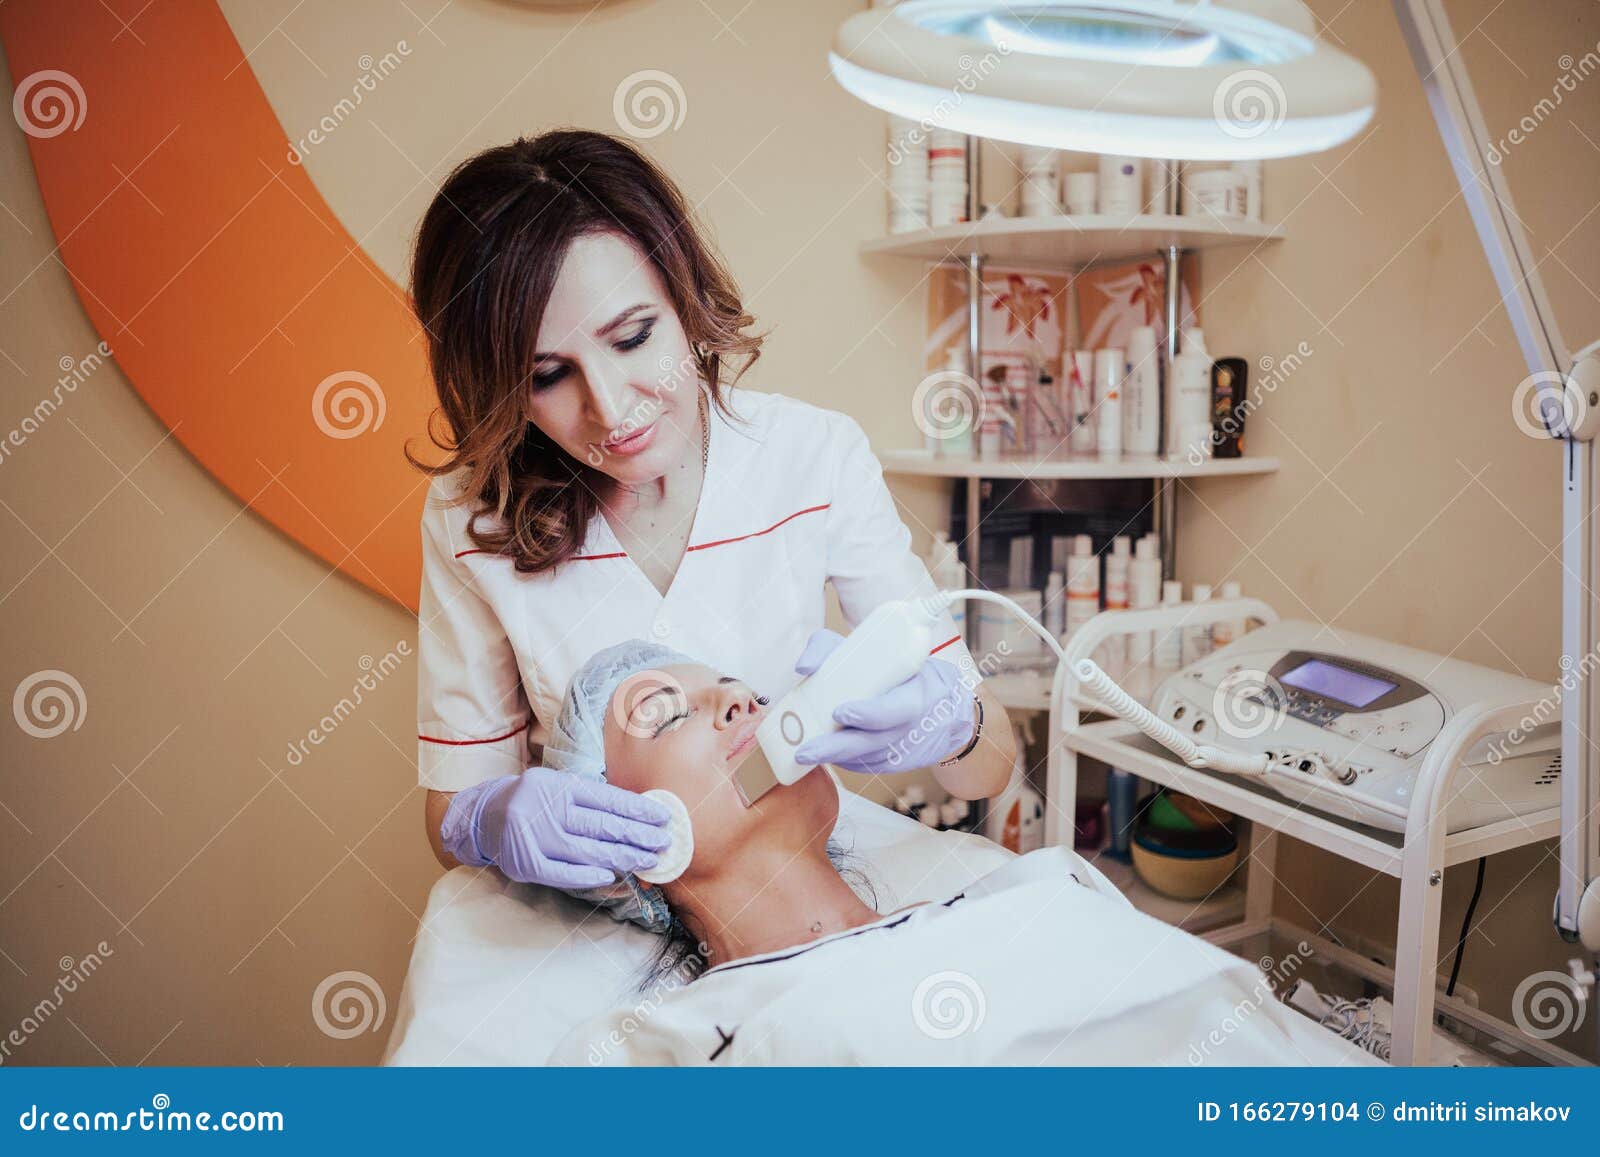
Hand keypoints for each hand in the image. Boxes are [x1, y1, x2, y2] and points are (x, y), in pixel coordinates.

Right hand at [441, 767, 671, 888]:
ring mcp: (534, 837)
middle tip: (664, 843)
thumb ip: (592, 800)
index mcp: (560, 785)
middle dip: (637, 835)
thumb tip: (638, 816)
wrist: (484, 816)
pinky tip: (611, 877)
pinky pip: (561, 873)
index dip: (638, 809)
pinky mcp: (524, 863)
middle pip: (601, 825)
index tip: (664, 817)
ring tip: (648, 861)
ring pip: (586, 850)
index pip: (607, 798)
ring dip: (622, 858)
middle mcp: (547, 808)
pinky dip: (587, 876)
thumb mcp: (560, 788)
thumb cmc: (535, 803)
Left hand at [790, 627, 976, 776]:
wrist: (947, 706)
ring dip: (835, 757)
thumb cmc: (903, 673)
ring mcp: (905, 749)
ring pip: (867, 759)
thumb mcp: (880, 652)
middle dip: (837, 747)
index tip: (840, 713)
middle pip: (873, 742)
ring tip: (805, 754)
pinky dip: (845, 761)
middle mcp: (913, 726)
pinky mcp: (897, 763)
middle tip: (806, 750)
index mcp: (915, 694)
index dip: (870, 714)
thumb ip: (834, 648)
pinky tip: (827, 755)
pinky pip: (868, 765)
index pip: (896, 708)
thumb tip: (804, 666)